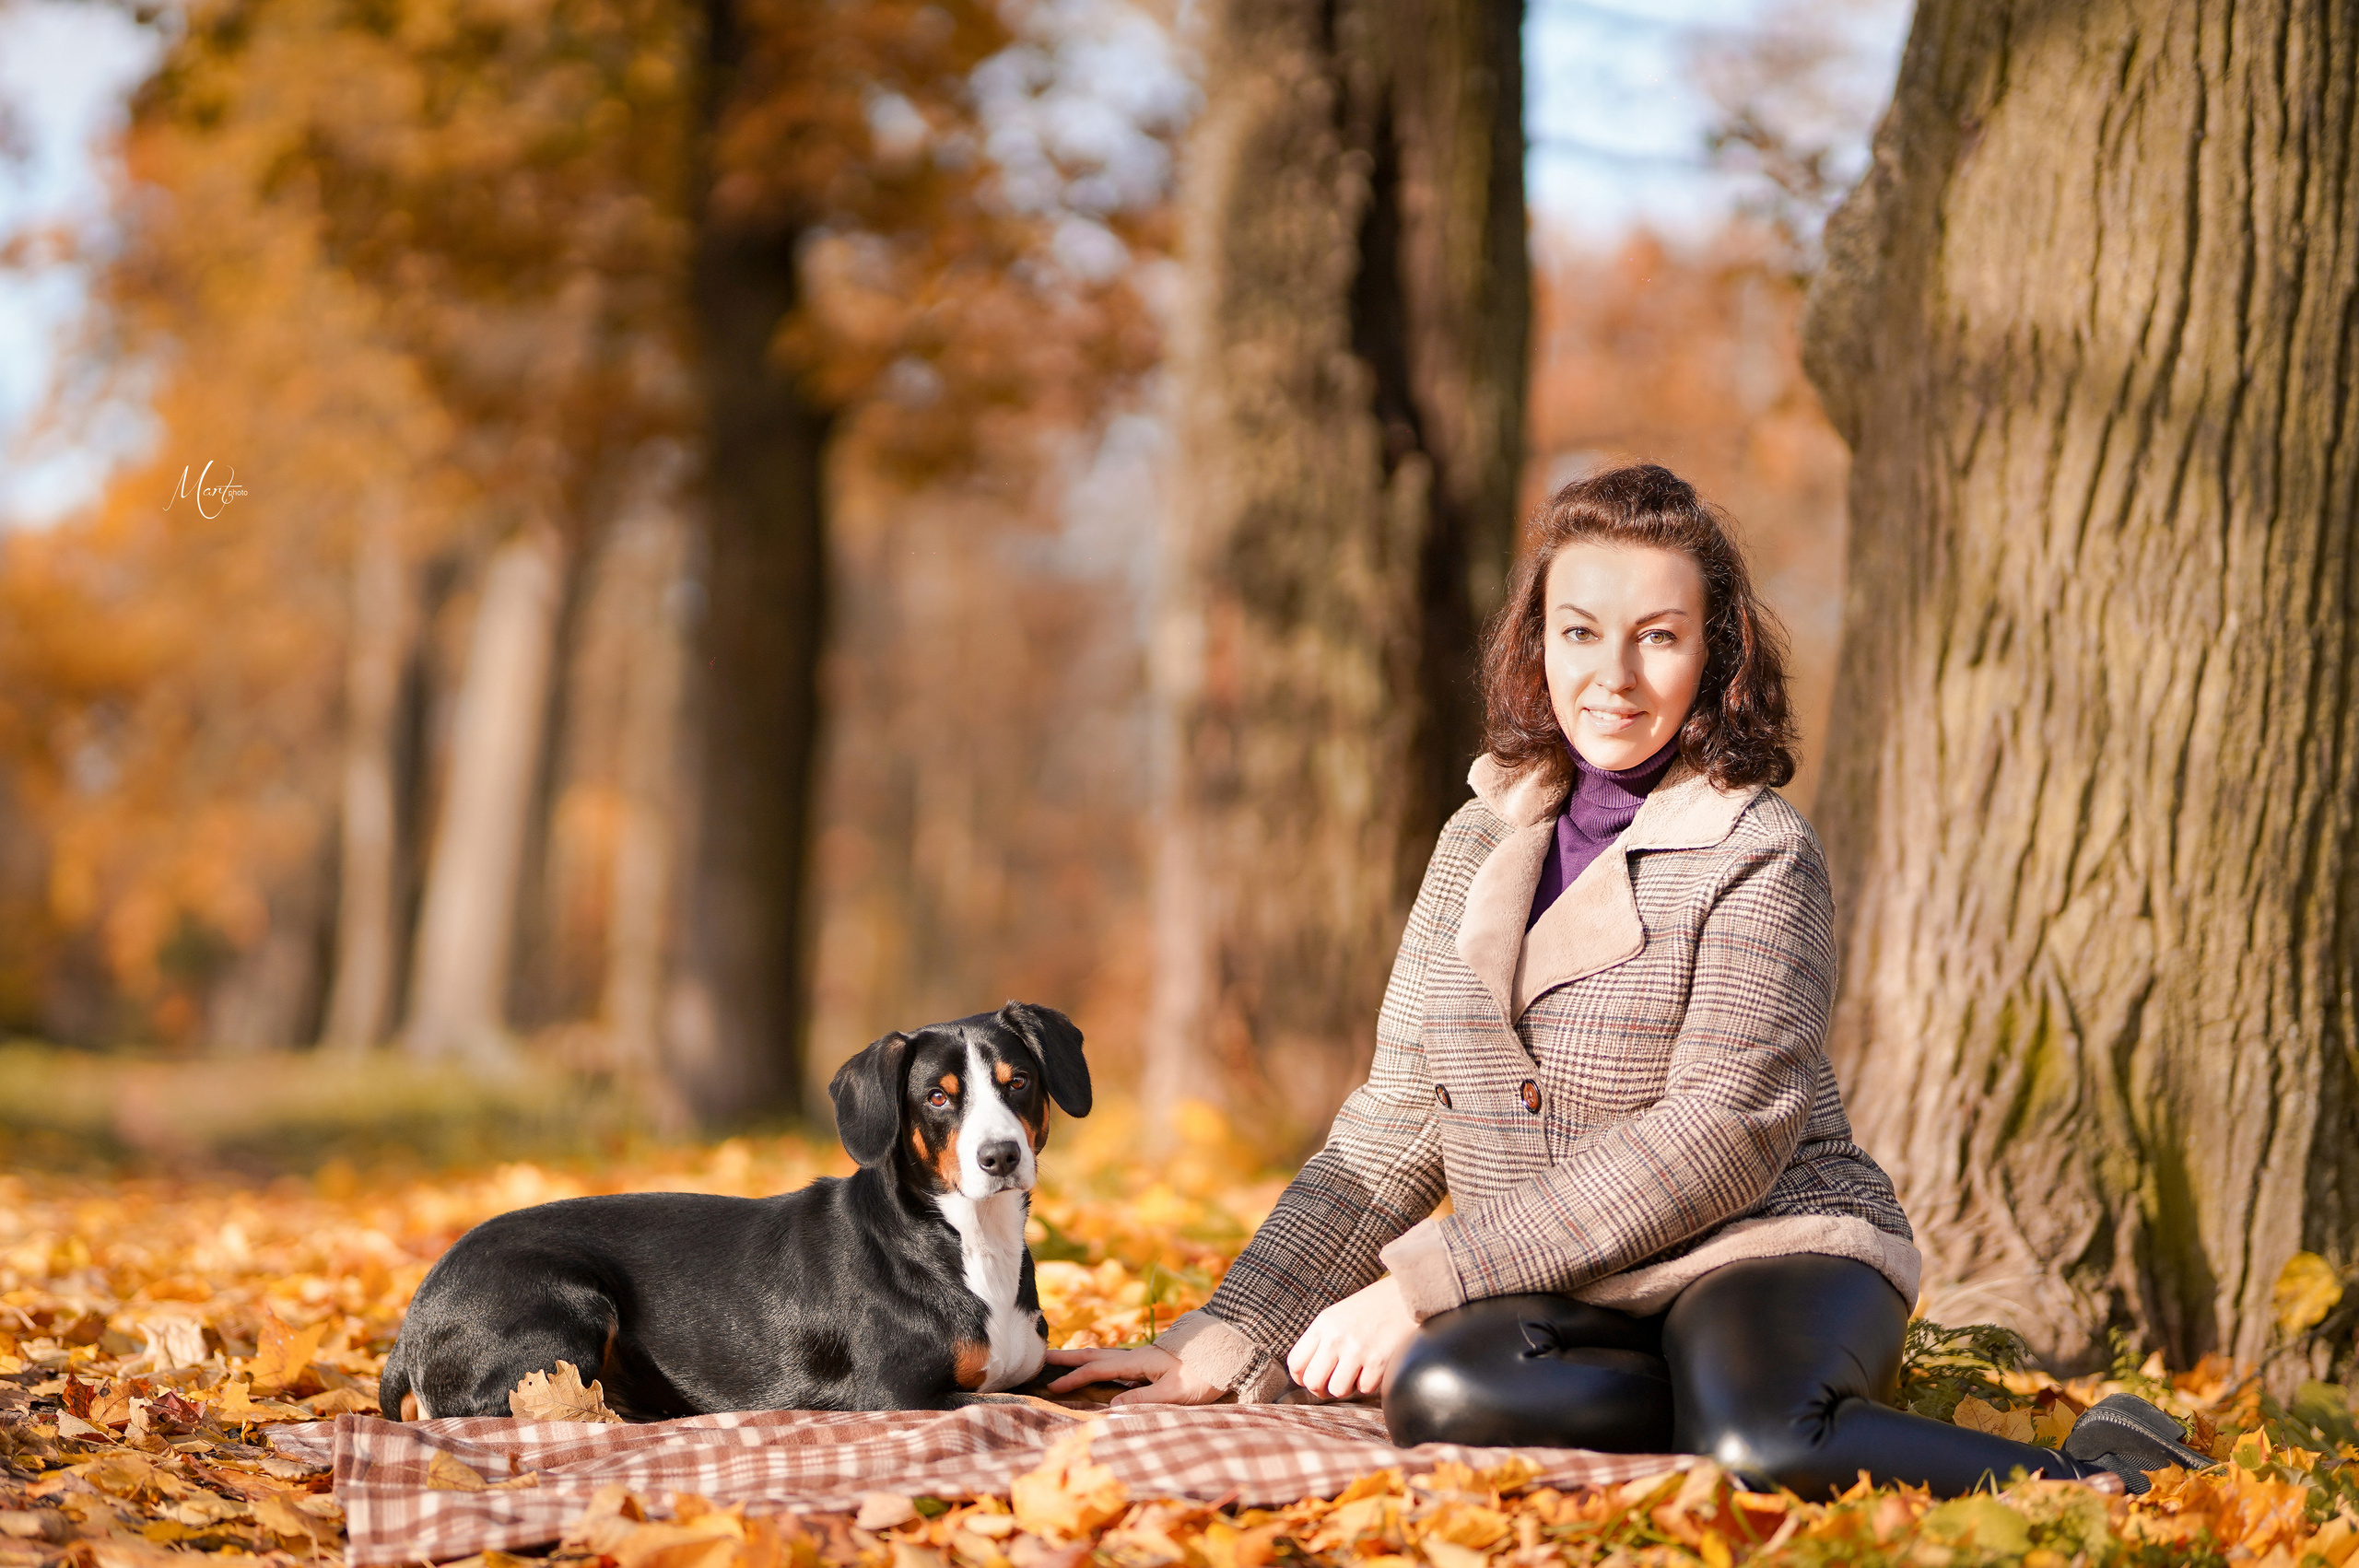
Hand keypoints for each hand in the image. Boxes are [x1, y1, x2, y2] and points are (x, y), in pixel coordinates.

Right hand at [1041, 1343, 1228, 1404]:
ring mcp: (1144, 1358)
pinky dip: (1098, 1363)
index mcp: (1139, 1361)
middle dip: (1068, 1358)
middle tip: (1042, 1358)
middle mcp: (1138, 1356)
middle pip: (1095, 1355)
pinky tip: (1096, 1370)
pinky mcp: (1151, 1363)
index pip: (1099, 1368)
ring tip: (1061, 1360)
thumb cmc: (1205, 1373)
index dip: (1074, 1377)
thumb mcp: (1176, 1391)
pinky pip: (1116, 1362)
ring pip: (1104, 1355)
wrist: (1229, 1352)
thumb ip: (1144, 1398)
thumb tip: (1110, 1405)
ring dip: (1081, 1358)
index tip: (1052, 1385)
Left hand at [1286, 1276, 1417, 1399]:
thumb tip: (1307, 1371)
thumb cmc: (1372, 1307)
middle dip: (1321, 1389)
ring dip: (1347, 1388)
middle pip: (1312, 1381)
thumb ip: (1321, 1339)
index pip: (1295, 1362)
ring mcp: (1357, 1350)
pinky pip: (1365, 1388)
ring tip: (1355, 1374)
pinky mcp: (1379, 1361)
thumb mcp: (1338, 1315)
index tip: (1311, 1379)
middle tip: (1332, 1384)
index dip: (1301, 1378)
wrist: (1406, 1294)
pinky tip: (1373, 1368)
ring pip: (1337, 1390)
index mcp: (1323, 1324)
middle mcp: (1336, 1337)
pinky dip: (1369, 1383)